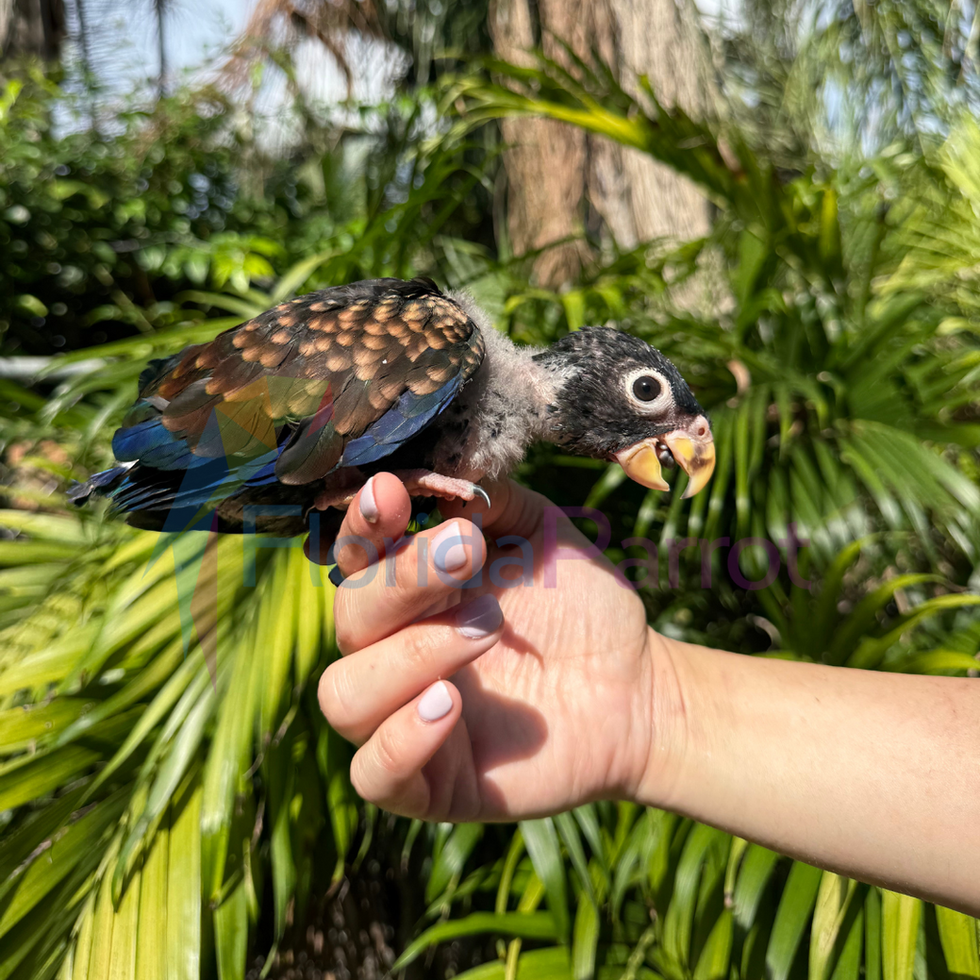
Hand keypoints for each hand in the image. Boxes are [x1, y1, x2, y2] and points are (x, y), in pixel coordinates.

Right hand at [314, 473, 675, 821]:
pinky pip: (371, 774)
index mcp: (408, 592)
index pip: (353, 558)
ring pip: (344, 695)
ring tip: (487, 630)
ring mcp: (402, 719)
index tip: (394, 494)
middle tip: (469, 553)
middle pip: (348, 618)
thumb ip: (489, 498)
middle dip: (403, 580)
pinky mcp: (428, 784)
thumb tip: (436, 472)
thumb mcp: (539, 532)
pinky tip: (451, 704)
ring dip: (407, 654)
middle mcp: (391, 652)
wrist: (637, 685)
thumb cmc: (581, 605)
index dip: (362, 526)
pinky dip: (401, 739)